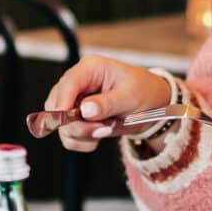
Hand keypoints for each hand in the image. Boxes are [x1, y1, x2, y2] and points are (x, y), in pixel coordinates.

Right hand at [41, 55, 172, 153]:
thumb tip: (86, 110)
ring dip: (82, 134)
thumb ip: (108, 103)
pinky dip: (83, 142)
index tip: (67, 119)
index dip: (63, 103)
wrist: (153, 105)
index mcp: (90, 69)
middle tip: (101, 129)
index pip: (68, 84)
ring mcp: (75, 102)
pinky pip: (68, 136)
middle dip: (77, 124)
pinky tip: (100, 135)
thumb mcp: (131, 95)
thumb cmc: (144, 91)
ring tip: (107, 129)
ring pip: (61, 125)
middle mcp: (78, 84)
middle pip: (58, 106)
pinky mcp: (77, 119)